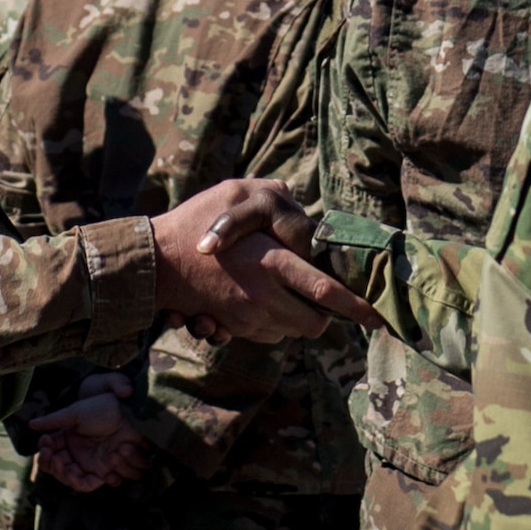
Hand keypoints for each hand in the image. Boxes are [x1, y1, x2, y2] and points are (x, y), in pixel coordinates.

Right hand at [31, 373, 150, 491]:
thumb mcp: (75, 412)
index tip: (45, 446)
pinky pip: (89, 484)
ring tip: (64, 462)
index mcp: (68, 441)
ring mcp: (90, 464)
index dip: (44, 455)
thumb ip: (53, 420)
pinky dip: (82, 481)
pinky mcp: (104, 471)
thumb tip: (31, 424)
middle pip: (58, 472)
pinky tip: (77, 471)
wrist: (128, 414)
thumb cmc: (103, 409)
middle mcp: (77, 455)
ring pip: (72, 480)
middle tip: (54, 457)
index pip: (49, 456)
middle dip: (53, 466)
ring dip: (65, 473)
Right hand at [151, 180, 379, 342]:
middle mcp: (264, 297)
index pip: (325, 291)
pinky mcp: (233, 328)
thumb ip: (274, 197)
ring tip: (285, 294)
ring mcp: (247, 318)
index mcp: (271, 263)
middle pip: (314, 324)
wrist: (152, 263)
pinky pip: (267, 335)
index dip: (356, 306)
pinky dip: (272, 323)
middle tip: (324, 301)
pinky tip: (259, 301)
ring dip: (296, 319)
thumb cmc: (193, 223)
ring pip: (292, 332)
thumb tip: (297, 195)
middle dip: (325, 317)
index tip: (378, 317)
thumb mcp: (234, 195)